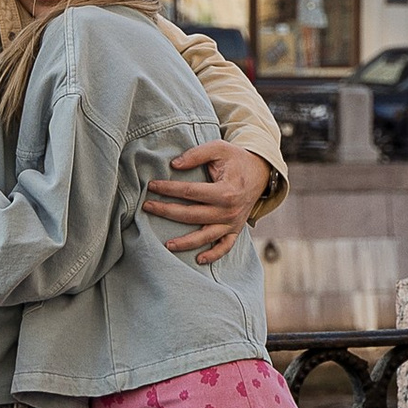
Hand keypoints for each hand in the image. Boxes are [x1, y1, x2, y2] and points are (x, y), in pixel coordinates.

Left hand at [150, 138, 272, 260]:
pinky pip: (225, 246)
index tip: (152, 186)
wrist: (260, 172)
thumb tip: (174, 165)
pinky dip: (214, 255)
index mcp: (225, 191)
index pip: (190, 192)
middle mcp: (229, 210)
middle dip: (167, 212)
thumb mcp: (219, 148)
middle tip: (147, 207)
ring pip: (206, 236)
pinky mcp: (236, 229)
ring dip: (186, 243)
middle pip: (192, 215)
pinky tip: (199, 259)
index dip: (168, 189)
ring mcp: (233, 222)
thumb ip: (196, 154)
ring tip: (167, 245)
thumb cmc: (236, 159)